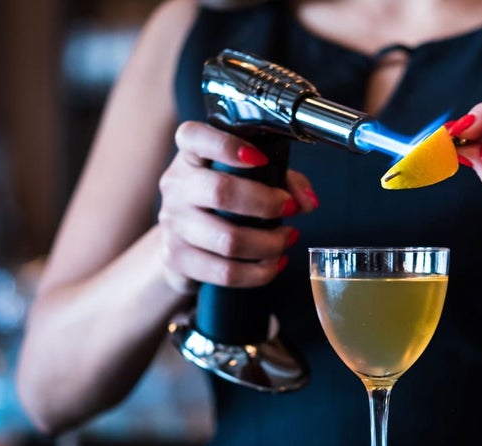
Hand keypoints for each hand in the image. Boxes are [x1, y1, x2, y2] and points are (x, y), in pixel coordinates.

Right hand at [157, 121, 317, 292]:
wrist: (182, 243)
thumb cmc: (223, 202)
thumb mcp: (253, 179)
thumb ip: (285, 180)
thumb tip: (308, 201)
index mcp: (190, 156)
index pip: (193, 137)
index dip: (226, 145)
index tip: (260, 158)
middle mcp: (176, 186)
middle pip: (220, 192)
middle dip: (266, 203)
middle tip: (290, 209)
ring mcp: (173, 224)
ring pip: (228, 240)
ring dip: (269, 243)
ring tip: (287, 239)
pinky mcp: (177, 259)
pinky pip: (226, 272)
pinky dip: (259, 272)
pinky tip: (274, 263)